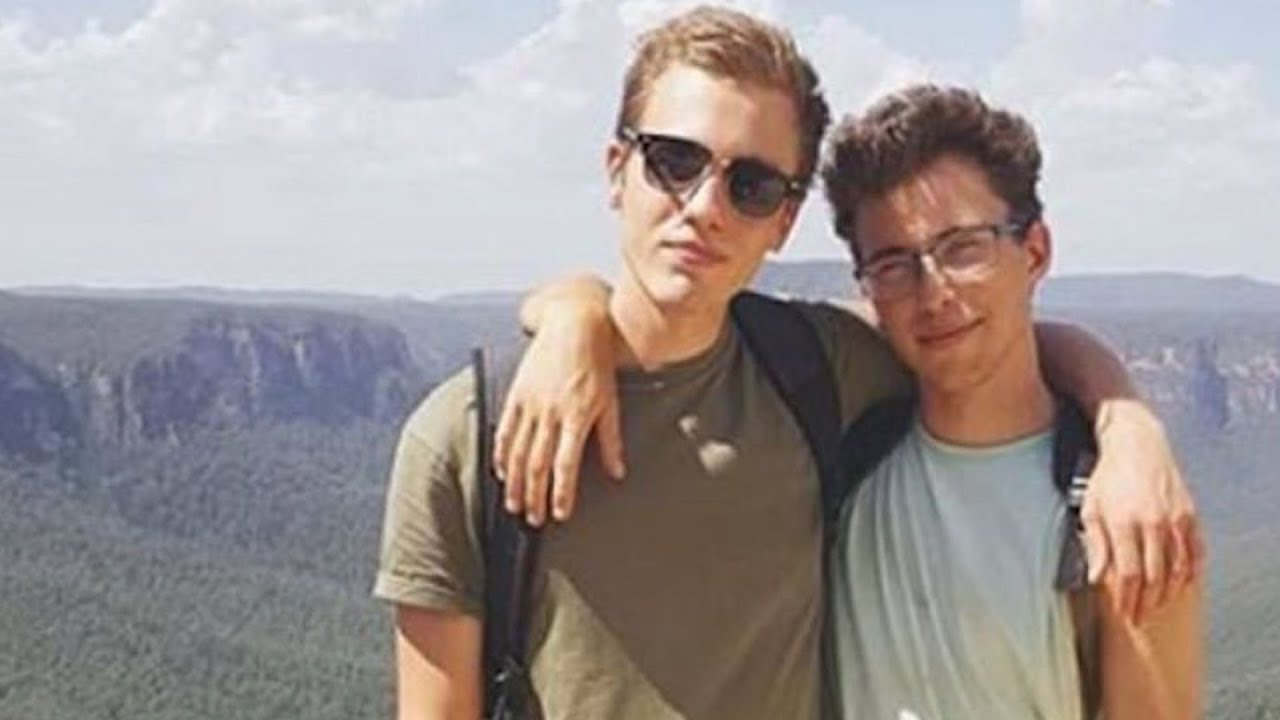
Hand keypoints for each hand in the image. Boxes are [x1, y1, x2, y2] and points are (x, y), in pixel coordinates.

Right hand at [493, 309, 624, 525]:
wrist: (573, 322)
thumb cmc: (598, 362)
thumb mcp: (611, 401)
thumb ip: (611, 440)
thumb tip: (617, 473)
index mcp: (577, 416)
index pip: (566, 465)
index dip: (562, 493)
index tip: (559, 514)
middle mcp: (550, 412)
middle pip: (537, 464)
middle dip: (534, 495)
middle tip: (532, 520)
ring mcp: (530, 403)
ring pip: (517, 451)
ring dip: (515, 482)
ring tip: (514, 505)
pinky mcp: (517, 393)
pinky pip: (505, 429)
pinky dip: (501, 453)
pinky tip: (501, 471)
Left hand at [1081, 400, 1205, 624]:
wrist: (1136, 444)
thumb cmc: (1108, 477)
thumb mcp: (1091, 508)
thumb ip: (1096, 545)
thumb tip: (1098, 578)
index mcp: (1124, 523)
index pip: (1129, 574)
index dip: (1127, 599)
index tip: (1124, 614)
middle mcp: (1152, 523)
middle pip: (1154, 577)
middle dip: (1146, 602)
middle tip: (1140, 618)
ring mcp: (1174, 519)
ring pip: (1177, 568)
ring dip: (1168, 592)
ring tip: (1157, 606)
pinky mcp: (1189, 514)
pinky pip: (1195, 552)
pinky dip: (1190, 572)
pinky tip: (1181, 584)